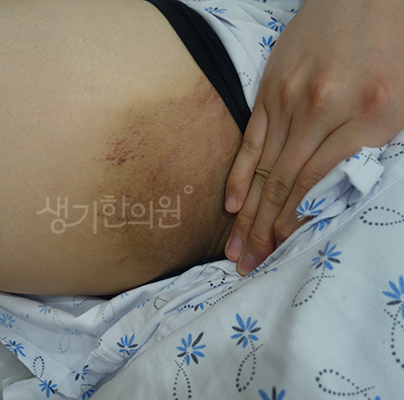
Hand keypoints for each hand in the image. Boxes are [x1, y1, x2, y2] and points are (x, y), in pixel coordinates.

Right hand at [224, 0, 403, 275]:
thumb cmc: (394, 48)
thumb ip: (374, 149)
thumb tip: (339, 200)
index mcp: (372, 114)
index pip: (321, 185)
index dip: (297, 225)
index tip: (284, 254)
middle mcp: (325, 108)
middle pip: (286, 184)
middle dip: (266, 232)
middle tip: (249, 266)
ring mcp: (290, 98)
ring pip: (266, 169)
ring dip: (249, 216)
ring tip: (236, 250)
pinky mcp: (270, 90)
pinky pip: (252, 140)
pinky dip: (241, 176)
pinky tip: (232, 205)